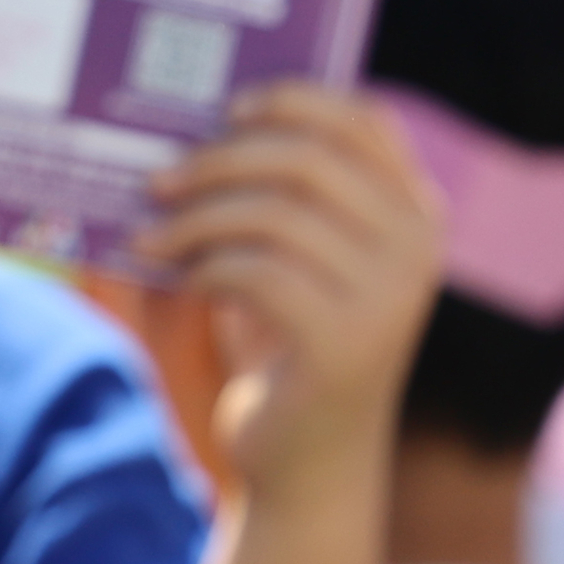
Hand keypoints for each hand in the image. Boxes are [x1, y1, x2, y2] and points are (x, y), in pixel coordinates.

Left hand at [138, 83, 441, 514]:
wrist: (307, 463)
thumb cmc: (286, 350)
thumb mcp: (290, 264)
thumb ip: (277, 203)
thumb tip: (191, 138)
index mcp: (413, 211)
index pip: (364, 120)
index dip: (293, 101)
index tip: (226, 109)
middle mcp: (415, 244)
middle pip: (307, 159)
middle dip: (219, 161)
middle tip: (157, 180)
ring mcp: (387, 294)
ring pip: (274, 214)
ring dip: (195, 219)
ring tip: (147, 237)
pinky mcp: (343, 341)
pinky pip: (256, 273)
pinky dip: (202, 267)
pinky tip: (174, 278)